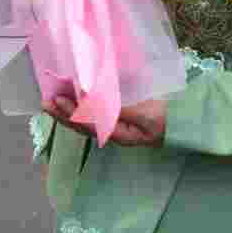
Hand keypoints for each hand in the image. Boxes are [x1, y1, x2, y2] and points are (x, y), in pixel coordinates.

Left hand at [44, 94, 167, 147]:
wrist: (186, 121)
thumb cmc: (167, 118)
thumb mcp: (145, 114)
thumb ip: (120, 110)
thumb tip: (93, 105)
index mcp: (118, 134)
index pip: (88, 125)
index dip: (70, 114)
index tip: (57, 101)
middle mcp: (113, 132)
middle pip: (82, 125)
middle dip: (63, 114)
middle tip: (45, 101)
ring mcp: (115, 126)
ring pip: (86, 120)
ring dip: (69, 110)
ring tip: (53, 100)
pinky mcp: (119, 117)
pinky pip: (96, 113)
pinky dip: (83, 105)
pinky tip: (75, 98)